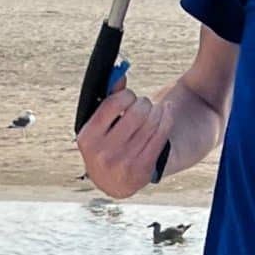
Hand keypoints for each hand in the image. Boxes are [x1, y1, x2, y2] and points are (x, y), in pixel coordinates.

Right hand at [78, 79, 173, 197]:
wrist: (113, 183)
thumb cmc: (104, 146)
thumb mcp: (98, 127)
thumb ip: (108, 100)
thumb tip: (120, 71)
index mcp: (88, 138)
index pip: (113, 104)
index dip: (126, 95)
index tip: (129, 97)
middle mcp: (104, 152)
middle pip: (136, 112)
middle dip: (143, 103)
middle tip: (144, 104)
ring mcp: (124, 162)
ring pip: (151, 122)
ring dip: (157, 110)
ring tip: (156, 108)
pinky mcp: (143, 168)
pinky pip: (161, 135)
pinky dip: (166, 118)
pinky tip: (166, 111)